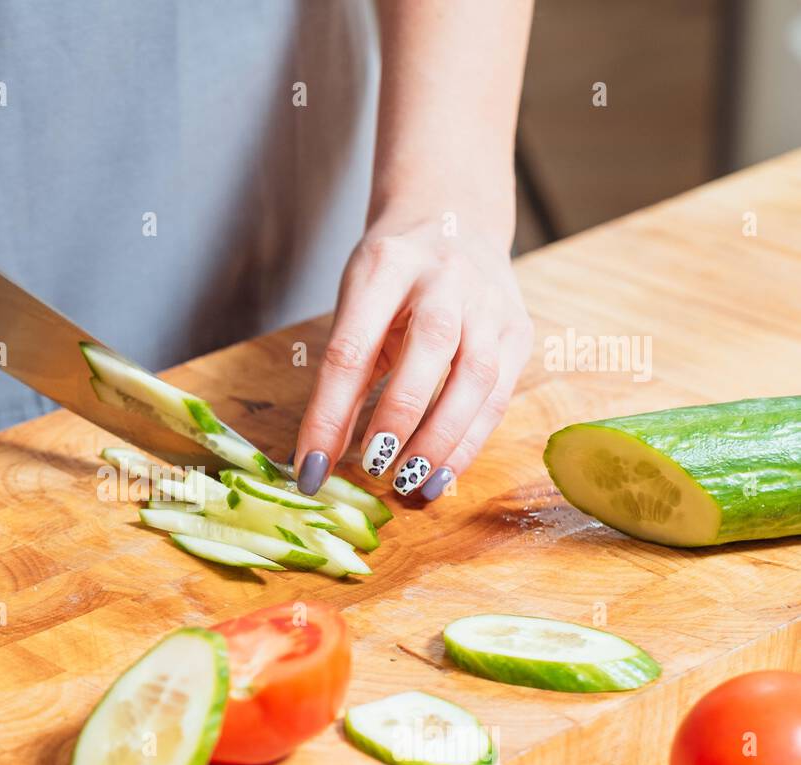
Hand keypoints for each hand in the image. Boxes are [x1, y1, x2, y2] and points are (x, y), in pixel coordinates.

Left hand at [294, 212, 532, 499]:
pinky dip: (470, 440)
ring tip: (412, 483)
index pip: (351, 349)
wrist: (454, 218)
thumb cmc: (392, 275)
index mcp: (386, 266)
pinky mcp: (518, 329)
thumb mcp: (356, 305)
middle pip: (429, 349)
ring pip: (476, 376)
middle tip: (374, 467)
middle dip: (400, 417)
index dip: (328, 415)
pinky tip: (443, 472)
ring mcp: (489, 301)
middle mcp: (445, 277)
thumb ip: (343, 377)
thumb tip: (317, 456)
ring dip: (443, 439)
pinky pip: (499, 395)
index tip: (309, 467)